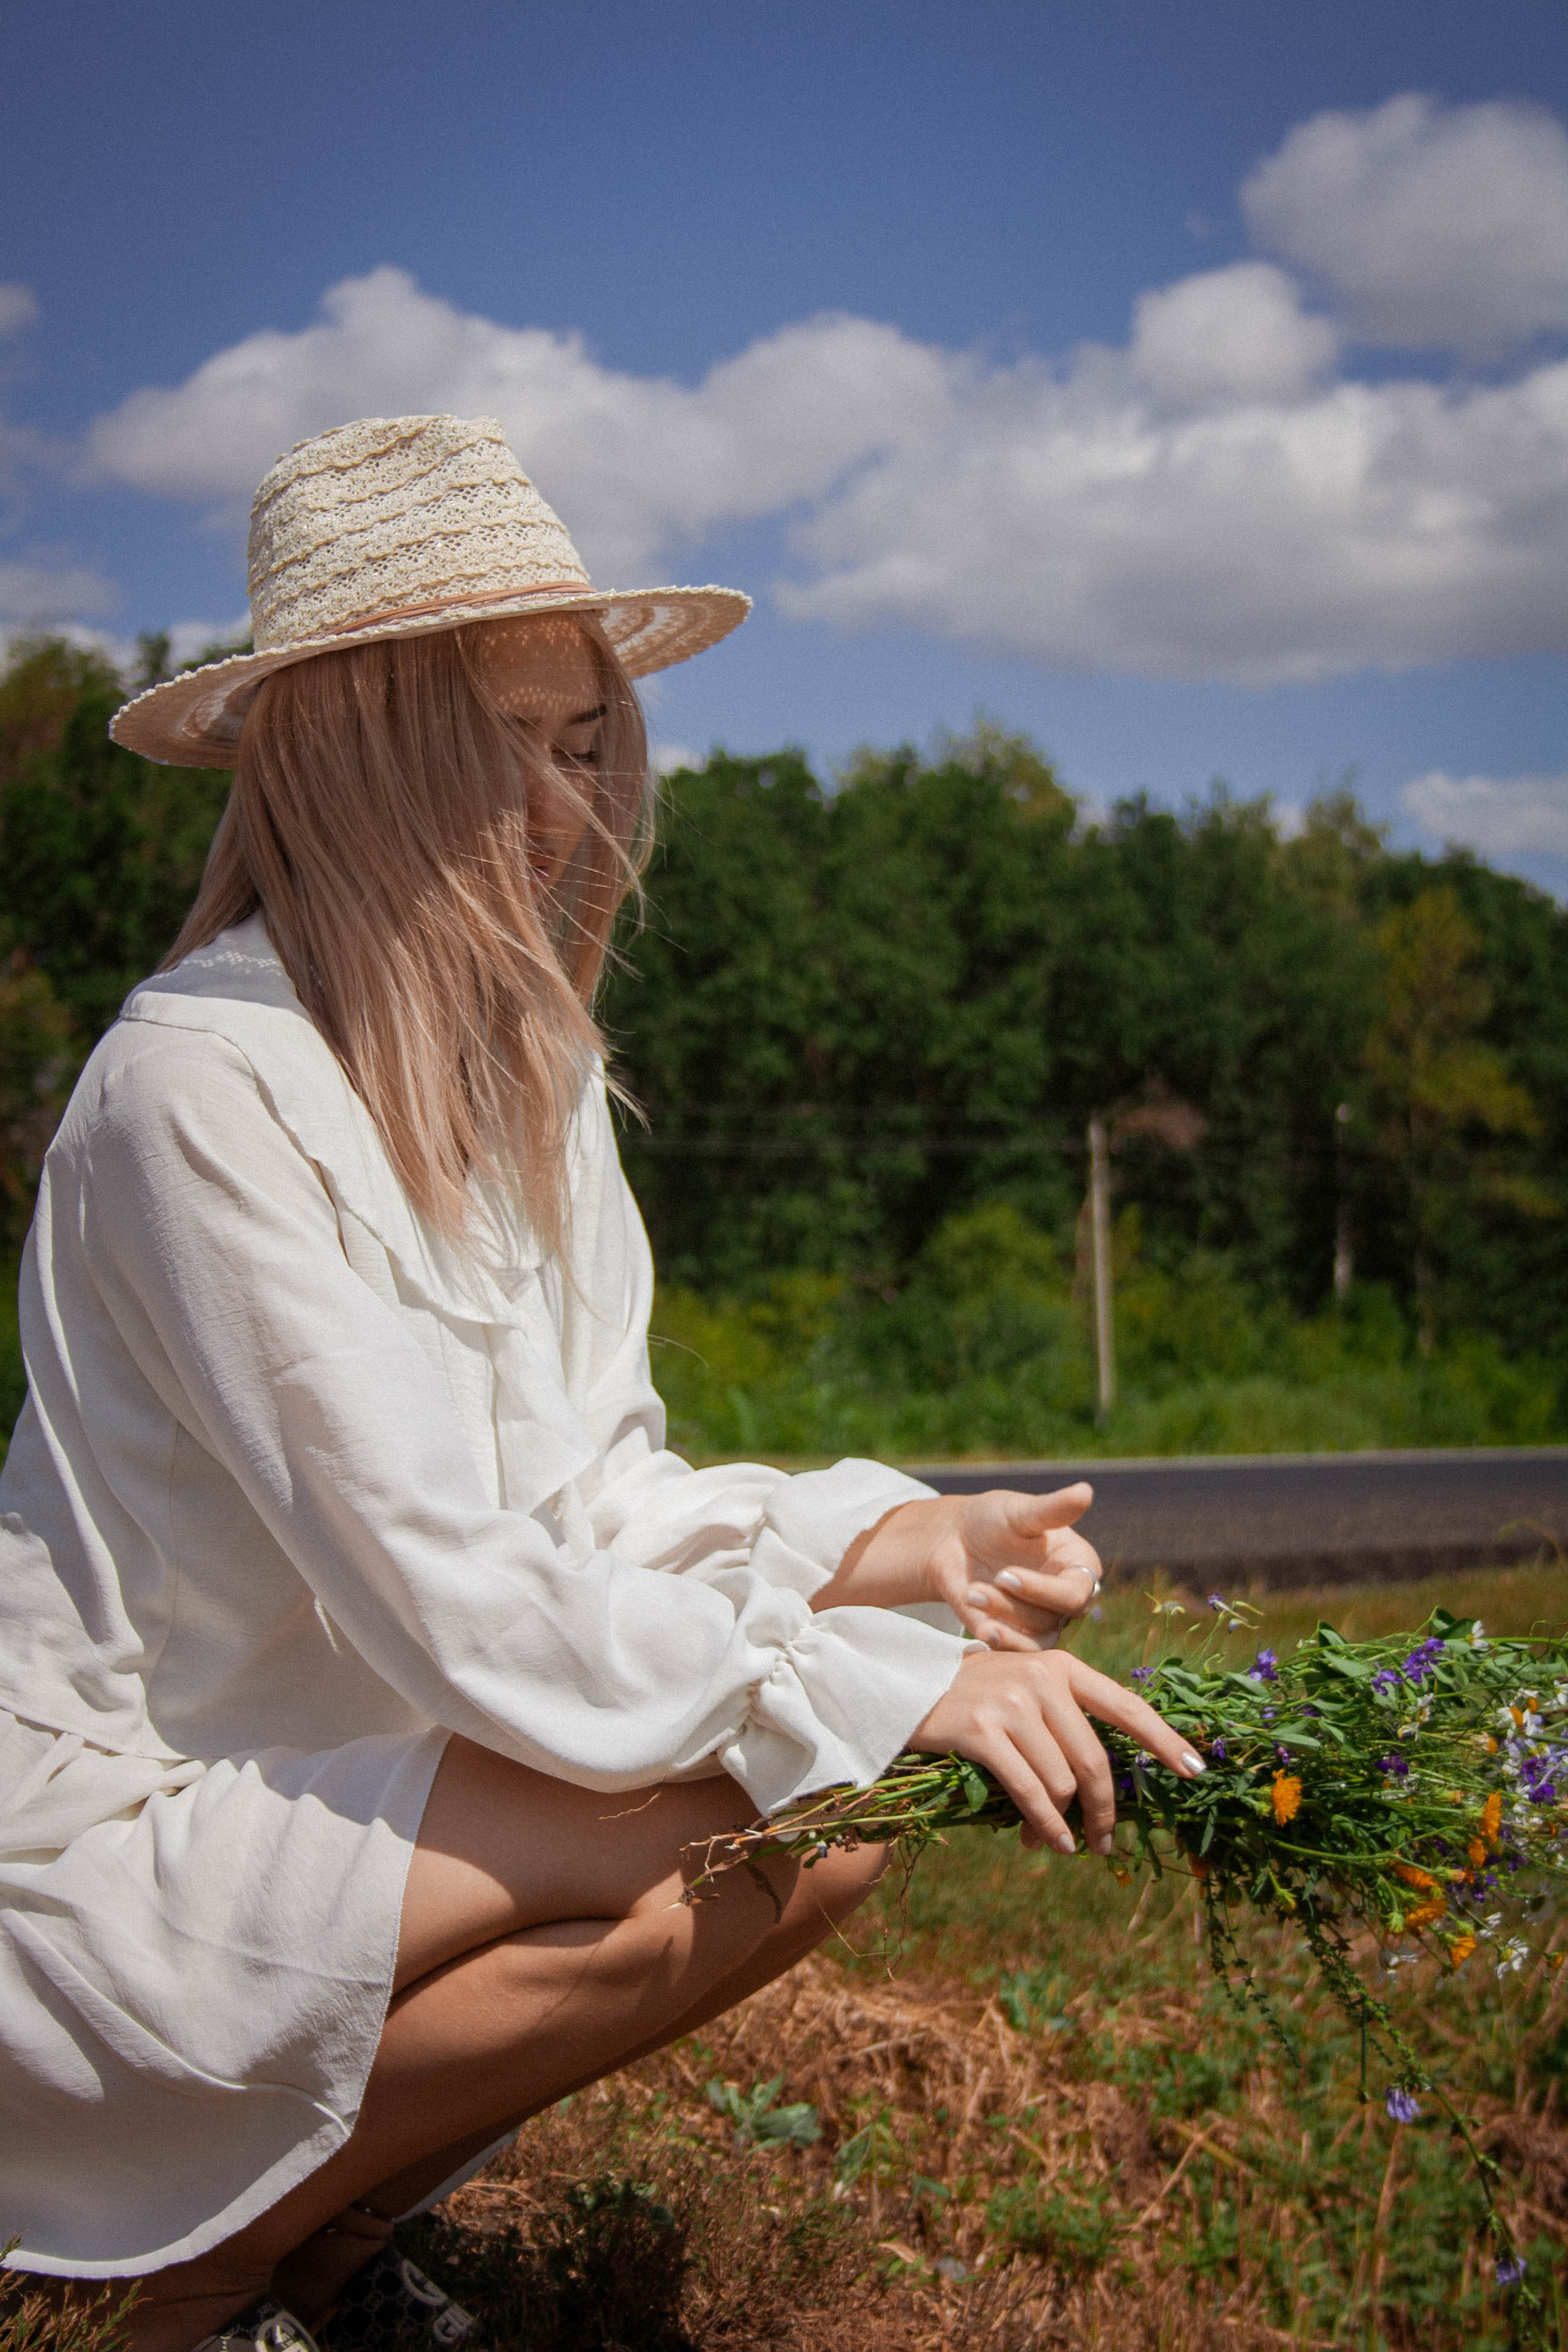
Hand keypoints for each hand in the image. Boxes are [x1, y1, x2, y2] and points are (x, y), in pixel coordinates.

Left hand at [812, 1484, 1102, 1649]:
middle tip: (983, 1586)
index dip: (1043, 1589)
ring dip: (1003, 1620)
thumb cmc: (993, 1520)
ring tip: (971, 1594)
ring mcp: (1043, 1621)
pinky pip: (1019, 1654)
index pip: (1076, 1592)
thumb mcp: (1019, 1511)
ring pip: (1037, 1639)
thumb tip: (1086, 1490)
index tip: (1006, 1575)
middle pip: (1057, 1618)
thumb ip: (1052, 1510)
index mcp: (1078, 1566)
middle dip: (1017, 1604)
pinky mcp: (1018, 1637)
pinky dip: (1000, 1643)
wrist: (955, 1541)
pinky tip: (979, 1627)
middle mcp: (1066, 1598)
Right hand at [910, 1646, 1206, 1854]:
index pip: (1126, 1706)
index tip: (1195, 1770)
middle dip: (1105, 1810)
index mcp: (1063, 1668)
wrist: (905, 1686)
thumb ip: (1067, 1719)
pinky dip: (1046, 1826)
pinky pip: (1029, 1792)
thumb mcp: (1027, 1691)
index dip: (1163, 1740)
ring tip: (1057, 1843)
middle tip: (1107, 1844)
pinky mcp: (981, 1730)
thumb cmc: (975, 1699)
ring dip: (1064, 1824)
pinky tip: (1050, 1844)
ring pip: (1061, 1782)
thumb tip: (1105, 1784)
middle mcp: (1042, 1680)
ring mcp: (1011, 1703)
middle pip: (1093, 1760)